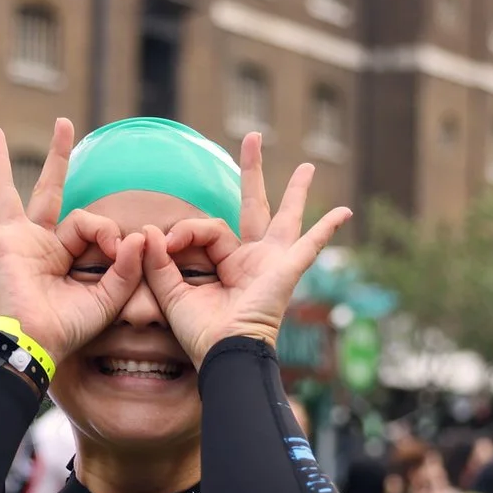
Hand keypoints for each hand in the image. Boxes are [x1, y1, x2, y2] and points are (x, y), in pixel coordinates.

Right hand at [0, 120, 146, 361]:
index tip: (117, 250)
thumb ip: (127, 267)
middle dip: (58, 157)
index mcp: (65, 254)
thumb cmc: (68, 329)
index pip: (89, 223)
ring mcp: (16, 240)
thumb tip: (138, 235)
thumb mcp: (109, 297)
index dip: (106, 232)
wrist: (37, 345)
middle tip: (64, 123)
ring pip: (7, 190)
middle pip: (49, 189)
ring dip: (0, 159)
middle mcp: (39, 242)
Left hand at [136, 134, 350, 365]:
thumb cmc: (200, 334)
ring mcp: (272, 262)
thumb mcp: (171, 293)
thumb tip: (148, 229)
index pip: (206, 228)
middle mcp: (252, 258)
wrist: (223, 356)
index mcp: (226, 263)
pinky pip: (309, 246)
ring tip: (309, 166)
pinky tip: (344, 212)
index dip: (185, 230)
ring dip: (296, 191)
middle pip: (253, 206)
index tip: (167, 243)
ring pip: (285, 217)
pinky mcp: (286, 271)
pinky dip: (326, 230)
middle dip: (253, 172)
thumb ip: (159, 261)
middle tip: (252, 137)